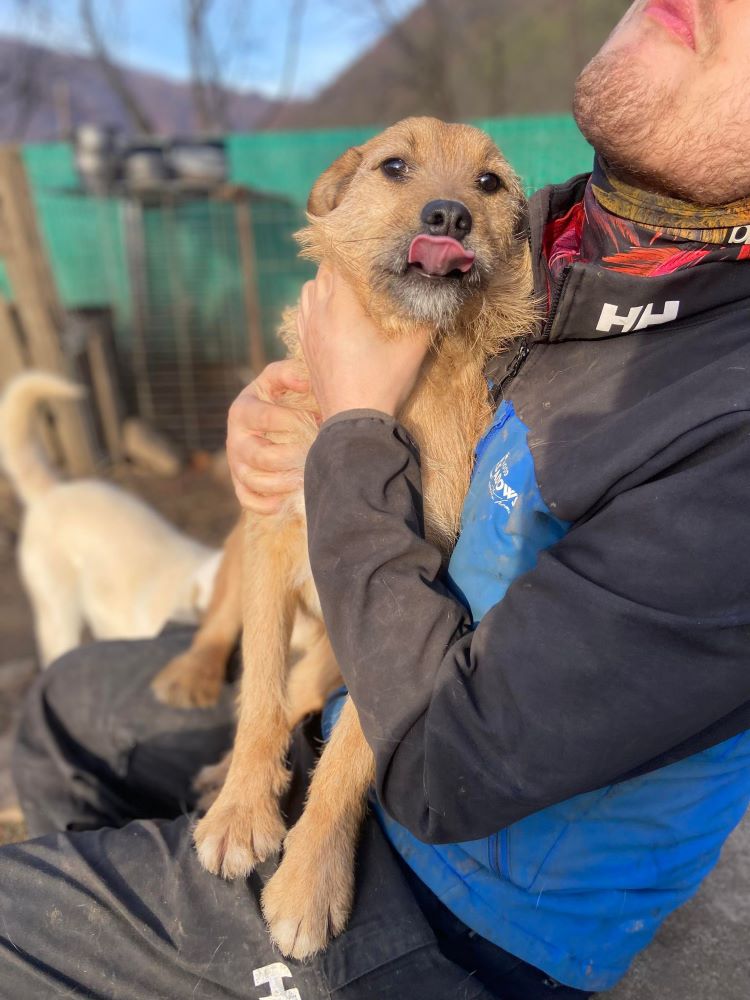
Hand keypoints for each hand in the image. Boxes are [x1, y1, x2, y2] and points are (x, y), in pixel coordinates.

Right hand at [227, 361, 311, 513]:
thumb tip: (304, 381)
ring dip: (283, 483)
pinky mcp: (241, 484)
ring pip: (254, 481)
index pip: (266, 419)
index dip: (296, 421)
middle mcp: (234, 438)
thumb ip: (289, 373)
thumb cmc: (281, 397)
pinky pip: (248, 500)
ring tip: (308, 477)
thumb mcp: (281, 379)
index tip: (321, 420)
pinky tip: (285, 501)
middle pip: (259, 456)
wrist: (271, 421)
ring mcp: (236, 464)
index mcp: (243, 410)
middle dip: (292, 456)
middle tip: (318, 454)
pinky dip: (265, 504)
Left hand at [296, 263, 429, 421]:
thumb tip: (441, 297)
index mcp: (342, 308)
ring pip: (309, 292)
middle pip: (324, 274)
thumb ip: (426, 321)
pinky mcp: (305, 349)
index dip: (357, 256)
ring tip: (346, 290)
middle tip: (365, 273)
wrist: (353, 422)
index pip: (340, 264)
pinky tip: (328, 314)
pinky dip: (313, 306)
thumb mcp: (412, 351)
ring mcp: (308, 332)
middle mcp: (319, 314)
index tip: (374, 257)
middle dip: (342, 268)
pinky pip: (302, 314)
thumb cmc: (382, 384)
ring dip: (325, 285)